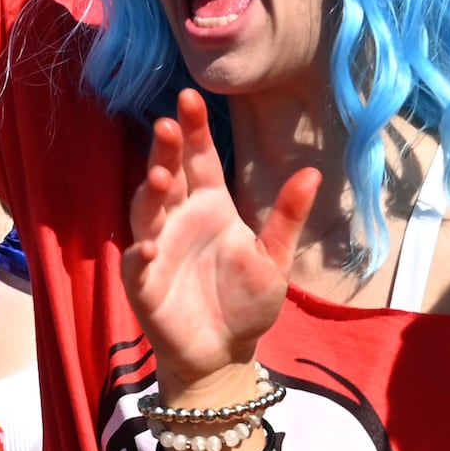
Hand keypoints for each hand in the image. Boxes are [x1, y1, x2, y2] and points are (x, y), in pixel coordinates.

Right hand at [123, 89, 315, 386]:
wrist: (224, 352)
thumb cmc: (245, 302)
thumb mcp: (274, 258)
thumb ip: (287, 217)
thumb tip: (312, 172)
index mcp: (211, 206)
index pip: (200, 159)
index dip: (194, 130)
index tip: (190, 98)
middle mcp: (179, 218)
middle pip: (168, 175)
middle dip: (164, 151)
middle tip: (166, 125)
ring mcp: (156, 247)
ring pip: (147, 211)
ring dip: (150, 195)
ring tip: (160, 179)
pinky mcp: (143, 282)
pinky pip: (137, 263)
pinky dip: (140, 254)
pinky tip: (148, 248)